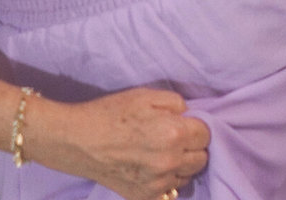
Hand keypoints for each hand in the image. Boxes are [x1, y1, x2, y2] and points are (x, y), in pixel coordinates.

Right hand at [28, 87, 209, 199]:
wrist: (80, 141)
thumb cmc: (112, 112)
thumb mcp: (146, 95)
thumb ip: (176, 103)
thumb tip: (189, 115)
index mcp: (173, 134)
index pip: (206, 134)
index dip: (197, 126)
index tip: (186, 123)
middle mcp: (169, 163)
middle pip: (201, 158)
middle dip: (194, 146)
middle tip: (177, 137)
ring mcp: (157, 184)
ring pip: (188, 176)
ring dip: (182, 164)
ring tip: (164, 153)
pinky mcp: (144, 197)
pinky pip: (170, 190)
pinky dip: (167, 179)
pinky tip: (153, 167)